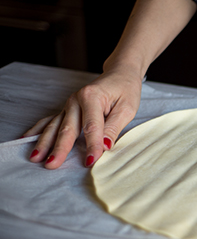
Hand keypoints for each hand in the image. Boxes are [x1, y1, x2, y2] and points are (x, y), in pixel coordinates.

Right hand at [23, 66, 141, 168]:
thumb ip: (113, 127)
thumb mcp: (127, 108)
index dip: (91, 146)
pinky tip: (26, 139)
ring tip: (35, 157)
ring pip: (55, 126)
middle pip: (67, 128)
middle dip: (59, 148)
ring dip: (44, 142)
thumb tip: (105, 146)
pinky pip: (50, 121)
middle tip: (52, 164)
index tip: (90, 162)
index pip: (91, 127)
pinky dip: (38, 131)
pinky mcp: (67, 110)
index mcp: (92, 97)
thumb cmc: (125, 90)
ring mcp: (69, 105)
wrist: (120, 74)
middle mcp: (76, 100)